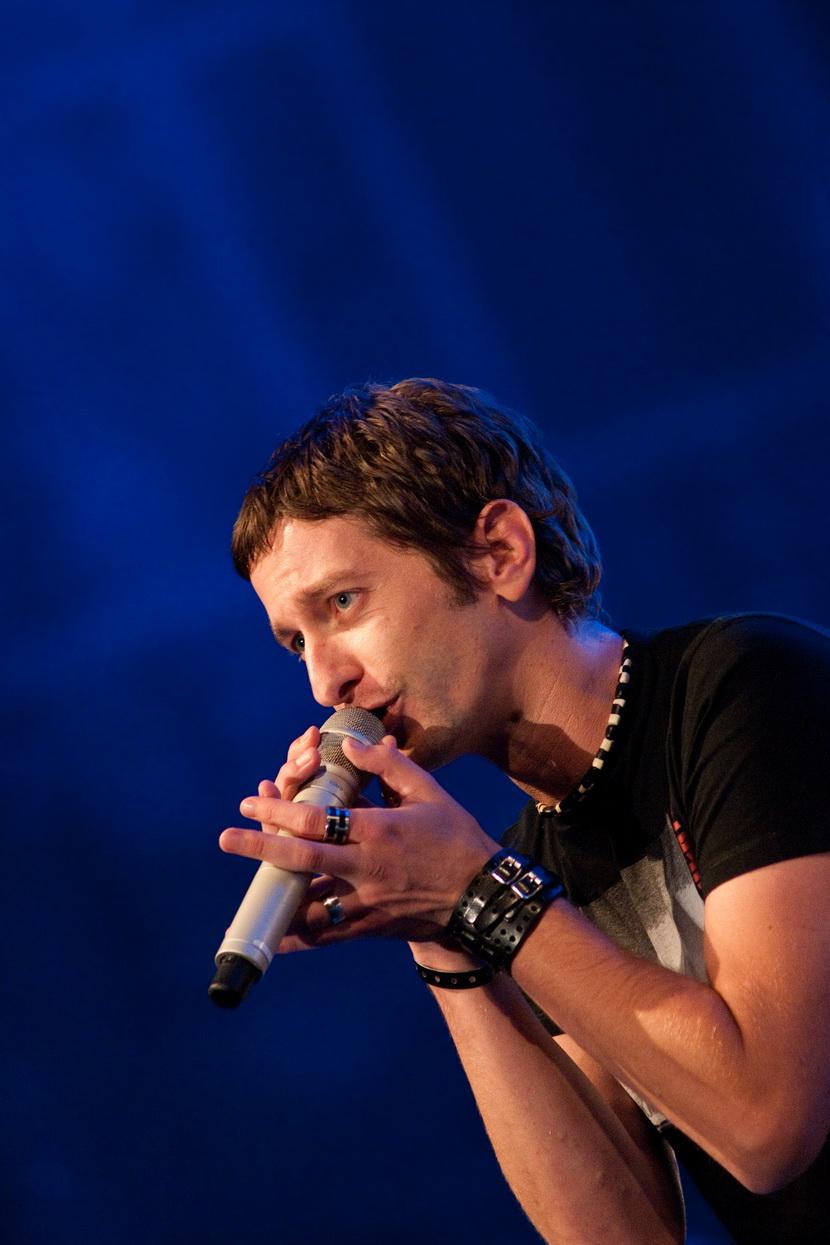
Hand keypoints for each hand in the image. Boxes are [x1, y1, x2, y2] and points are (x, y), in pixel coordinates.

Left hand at [219, 734, 498, 951]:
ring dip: (276, 897)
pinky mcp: (371, 927)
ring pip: (310, 905)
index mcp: (379, 831)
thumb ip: (388, 766)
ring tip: (248, 893)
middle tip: (226, 839)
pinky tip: (277, 936)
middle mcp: (367, 868)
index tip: (252, 799)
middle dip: (260, 849)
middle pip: (302, 859)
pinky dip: (300, 937)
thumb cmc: (455, 837)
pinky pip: (328, 935)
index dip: (280, 809)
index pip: (319, 820)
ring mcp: (367, 902)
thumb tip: (352, 744)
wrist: (482, 894)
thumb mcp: (428, 792)